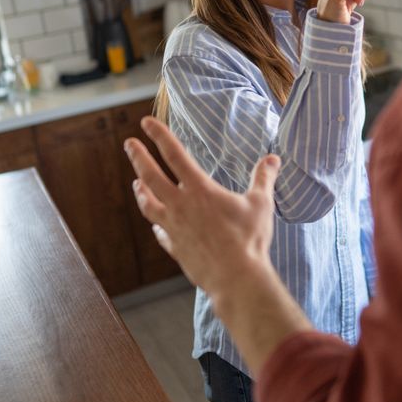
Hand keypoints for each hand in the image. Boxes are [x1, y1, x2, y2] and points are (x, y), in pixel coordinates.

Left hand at [125, 117, 314, 372]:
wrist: (236, 278)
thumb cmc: (250, 240)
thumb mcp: (261, 204)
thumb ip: (263, 179)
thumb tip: (273, 159)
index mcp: (200, 190)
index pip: (175, 155)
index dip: (159, 136)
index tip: (146, 122)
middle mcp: (181, 206)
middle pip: (151, 176)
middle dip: (138, 157)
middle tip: (128, 144)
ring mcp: (174, 228)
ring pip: (149, 204)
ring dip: (141, 191)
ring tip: (136, 183)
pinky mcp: (175, 248)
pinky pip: (161, 233)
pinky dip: (157, 225)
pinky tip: (157, 224)